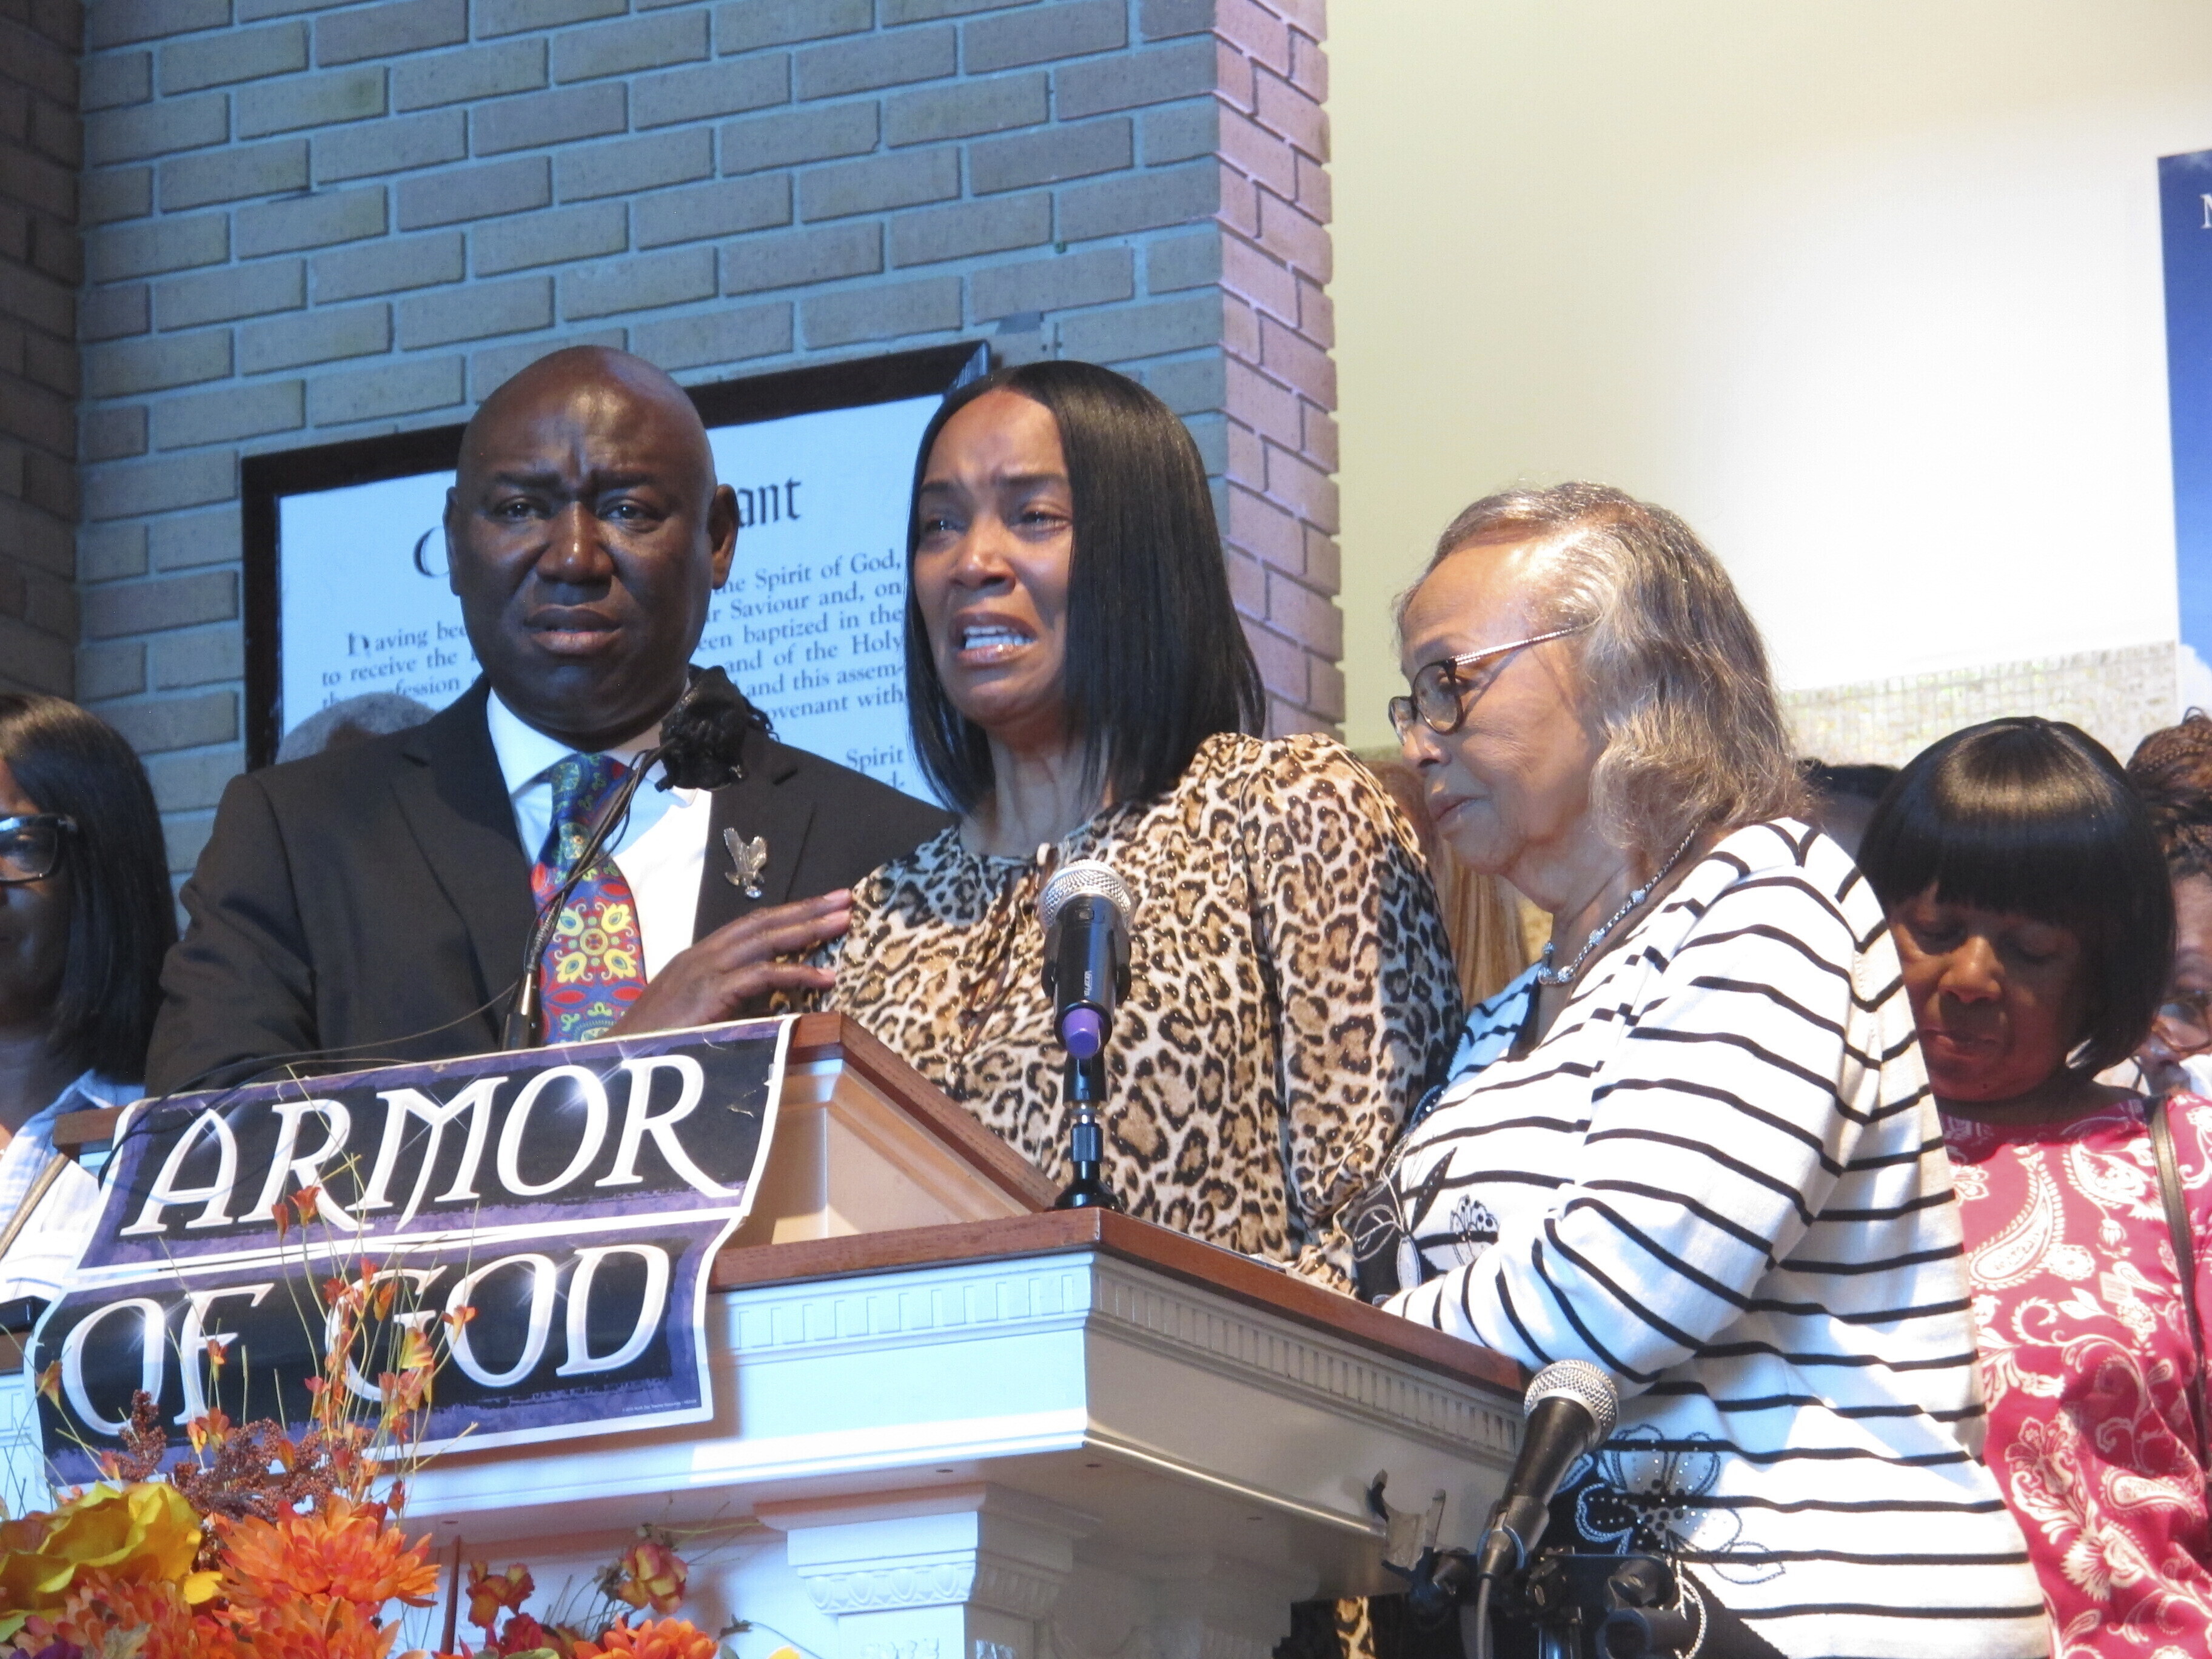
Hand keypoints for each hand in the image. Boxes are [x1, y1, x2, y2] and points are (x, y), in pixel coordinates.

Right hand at [609, 890, 850, 1034]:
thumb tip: (777, 999)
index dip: (787, 914)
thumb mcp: (700, 1015)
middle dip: (805, 909)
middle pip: (761, 922)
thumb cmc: (656, 1046)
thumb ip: (733, 1003)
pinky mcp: (708, 994)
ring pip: (763, 939)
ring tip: (843, 921)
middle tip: (844, 898)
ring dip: (807, 929)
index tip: (821, 905)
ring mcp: (703, 971)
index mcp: (699, 958)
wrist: (615, 1063)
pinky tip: (824, 976)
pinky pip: (761, 976)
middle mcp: (701, 956)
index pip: (750, 926)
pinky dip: (795, 974)